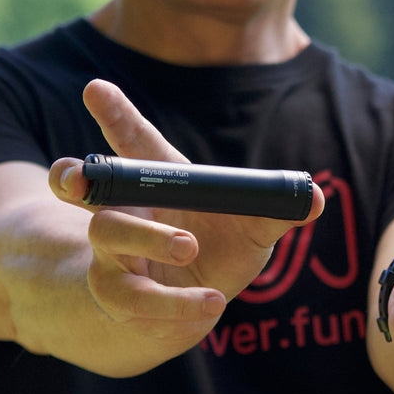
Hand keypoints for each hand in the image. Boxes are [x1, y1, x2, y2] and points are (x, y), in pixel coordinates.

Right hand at [48, 79, 324, 341]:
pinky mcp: (118, 294)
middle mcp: (125, 210)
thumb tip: (316, 197)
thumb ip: (277, 209)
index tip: (96, 88)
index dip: (114, 114)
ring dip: (148, 237)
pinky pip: (135, 296)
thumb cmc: (221, 248)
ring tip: (188, 245)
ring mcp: (113, 252)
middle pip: (88, 187)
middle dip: (76, 176)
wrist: (198, 304)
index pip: (132, 141)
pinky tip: (210, 302)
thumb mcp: (252, 227)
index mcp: (159, 181)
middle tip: (81, 177)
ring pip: (109, 235)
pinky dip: (175, 301)